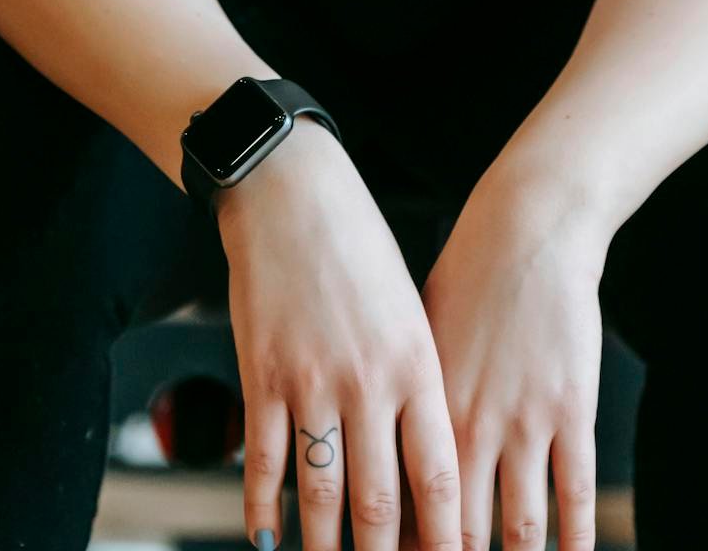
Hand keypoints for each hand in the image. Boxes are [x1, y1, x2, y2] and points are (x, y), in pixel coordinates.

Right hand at [217, 120, 462, 550]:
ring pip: (322, 496)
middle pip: (380, 505)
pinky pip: (264, 462)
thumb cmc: (360, 248)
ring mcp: (311, 380)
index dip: (446, 539)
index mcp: (417, 363)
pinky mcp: (261, 373)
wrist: (293, 191)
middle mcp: (368, 380)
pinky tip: (269, 539)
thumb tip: (424, 465)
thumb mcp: (409, 311)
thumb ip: (418, 385)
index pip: (439, 476)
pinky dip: (264, 510)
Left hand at [418, 172, 609, 550]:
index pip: (408, 505)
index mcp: (424, 406)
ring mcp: (526, 419)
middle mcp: (471, 423)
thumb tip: (380, 452)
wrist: (529, 228)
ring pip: (521, 528)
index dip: (408, 547)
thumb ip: (406, 399)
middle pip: (460, 532)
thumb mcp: (416, 335)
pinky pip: (577, 494)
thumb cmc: (467, 275)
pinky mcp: (573, 409)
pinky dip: (575, 539)